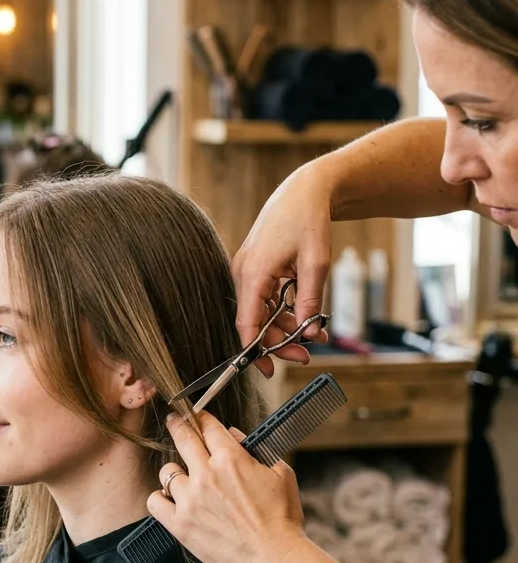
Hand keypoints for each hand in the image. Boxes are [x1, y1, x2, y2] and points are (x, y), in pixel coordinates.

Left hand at [148, 411, 307, 562]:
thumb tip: (233, 436)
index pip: (208, 426)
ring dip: (175, 472)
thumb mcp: (280, 474)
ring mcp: (190, 500)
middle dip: (177, 425)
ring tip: (183, 479)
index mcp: (231, 459)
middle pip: (182, 438)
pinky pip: (155, 502)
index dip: (201, 417)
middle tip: (174, 421)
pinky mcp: (180, 524)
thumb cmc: (282, 519)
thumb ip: (256, 450)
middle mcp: (206, 474)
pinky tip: (169, 501)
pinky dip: (160, 499)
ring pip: (167, 471)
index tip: (196, 416)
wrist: (274, 560)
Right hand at [231, 166, 331, 376]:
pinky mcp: (256, 269)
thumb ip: (310, 301)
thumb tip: (309, 333)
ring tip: (317, 335)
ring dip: (286, 328)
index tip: (269, 371)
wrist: (304, 191)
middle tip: (307, 355)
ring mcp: (248, 271)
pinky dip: (284, 312)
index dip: (256, 351)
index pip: (247, 323)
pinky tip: (306, 318)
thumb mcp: (316, 263)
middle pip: (256, 322)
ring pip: (263, 313)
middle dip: (280, 343)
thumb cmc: (309, 220)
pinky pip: (266, 299)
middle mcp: (244, 273)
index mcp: (253, 273)